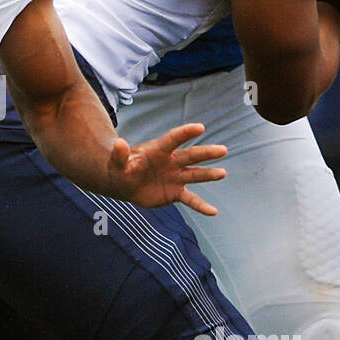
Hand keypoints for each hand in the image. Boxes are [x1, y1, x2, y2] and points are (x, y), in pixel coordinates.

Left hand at [104, 122, 226, 213]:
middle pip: (190, 155)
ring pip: (195, 174)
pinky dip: (201, 206)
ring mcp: (176, 177)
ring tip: (222, 173)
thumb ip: (119, 155)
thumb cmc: (120, 169)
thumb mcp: (116, 163)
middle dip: (206, 153)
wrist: (125, 184)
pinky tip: (213, 212)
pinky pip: (191, 199)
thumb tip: (119, 143)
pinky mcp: (176, 192)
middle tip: (222, 150)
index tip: (200, 127)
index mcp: (158, 150)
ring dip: (208, 175)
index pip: (173, 140)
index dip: (185, 133)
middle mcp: (171, 162)